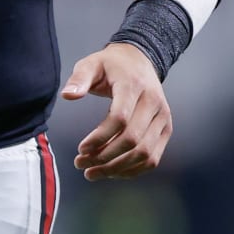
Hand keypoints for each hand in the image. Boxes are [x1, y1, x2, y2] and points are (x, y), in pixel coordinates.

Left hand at [61, 42, 171, 180]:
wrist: (140, 61)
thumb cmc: (111, 65)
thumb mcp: (91, 64)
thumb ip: (79, 79)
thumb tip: (68, 96)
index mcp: (134, 86)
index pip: (120, 118)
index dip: (100, 137)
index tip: (80, 148)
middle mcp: (154, 104)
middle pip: (133, 140)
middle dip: (105, 157)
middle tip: (80, 164)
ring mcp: (163, 118)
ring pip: (144, 153)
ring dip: (117, 168)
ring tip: (92, 172)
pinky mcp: (166, 130)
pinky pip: (153, 158)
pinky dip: (132, 170)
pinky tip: (111, 172)